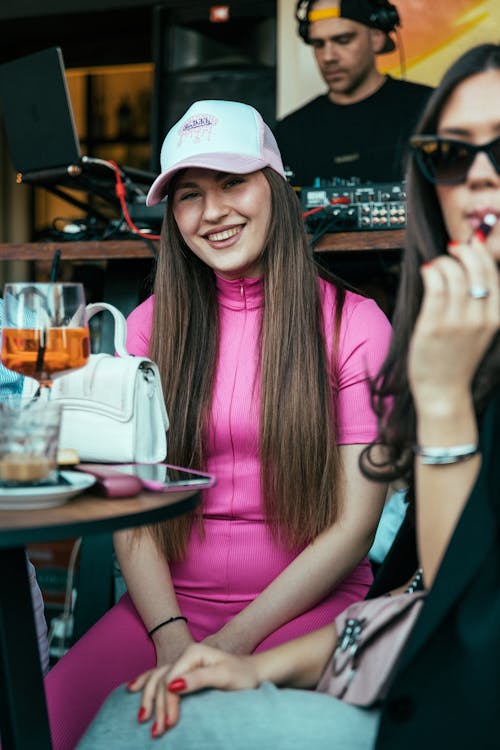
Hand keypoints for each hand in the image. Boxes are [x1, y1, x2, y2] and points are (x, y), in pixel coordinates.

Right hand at [128, 643, 258, 738]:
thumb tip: (173, 685)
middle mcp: (185, 655)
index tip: (170, 725)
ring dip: (148, 699)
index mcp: (193, 653)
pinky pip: (158, 675)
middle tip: (158, 731)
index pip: (171, 680)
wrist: (253, 672)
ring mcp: (183, 662)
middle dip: (157, 706)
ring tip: (142, 719)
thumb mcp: (223, 676)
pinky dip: (145, 682)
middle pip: (162, 681)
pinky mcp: (184, 671)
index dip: (168, 703)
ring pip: (157, 679)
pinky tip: (133, 689)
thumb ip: (199, 678)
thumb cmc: (242, 675)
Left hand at [408, 235, 499, 410]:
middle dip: (465, 251)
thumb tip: (471, 267)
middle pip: (477, 270)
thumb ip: (480, 304)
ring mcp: (457, 323)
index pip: (494, 274)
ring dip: (444, 262)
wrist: (443, 392)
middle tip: (452, 248)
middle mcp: (480, 319)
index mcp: (495, 318)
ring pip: (454, 275)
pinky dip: (431, 272)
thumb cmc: (456, 360)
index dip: (482, 253)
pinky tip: (427, 271)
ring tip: (435, 265)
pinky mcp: (434, 326)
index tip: (472, 244)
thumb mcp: (480, 331)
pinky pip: (435, 287)